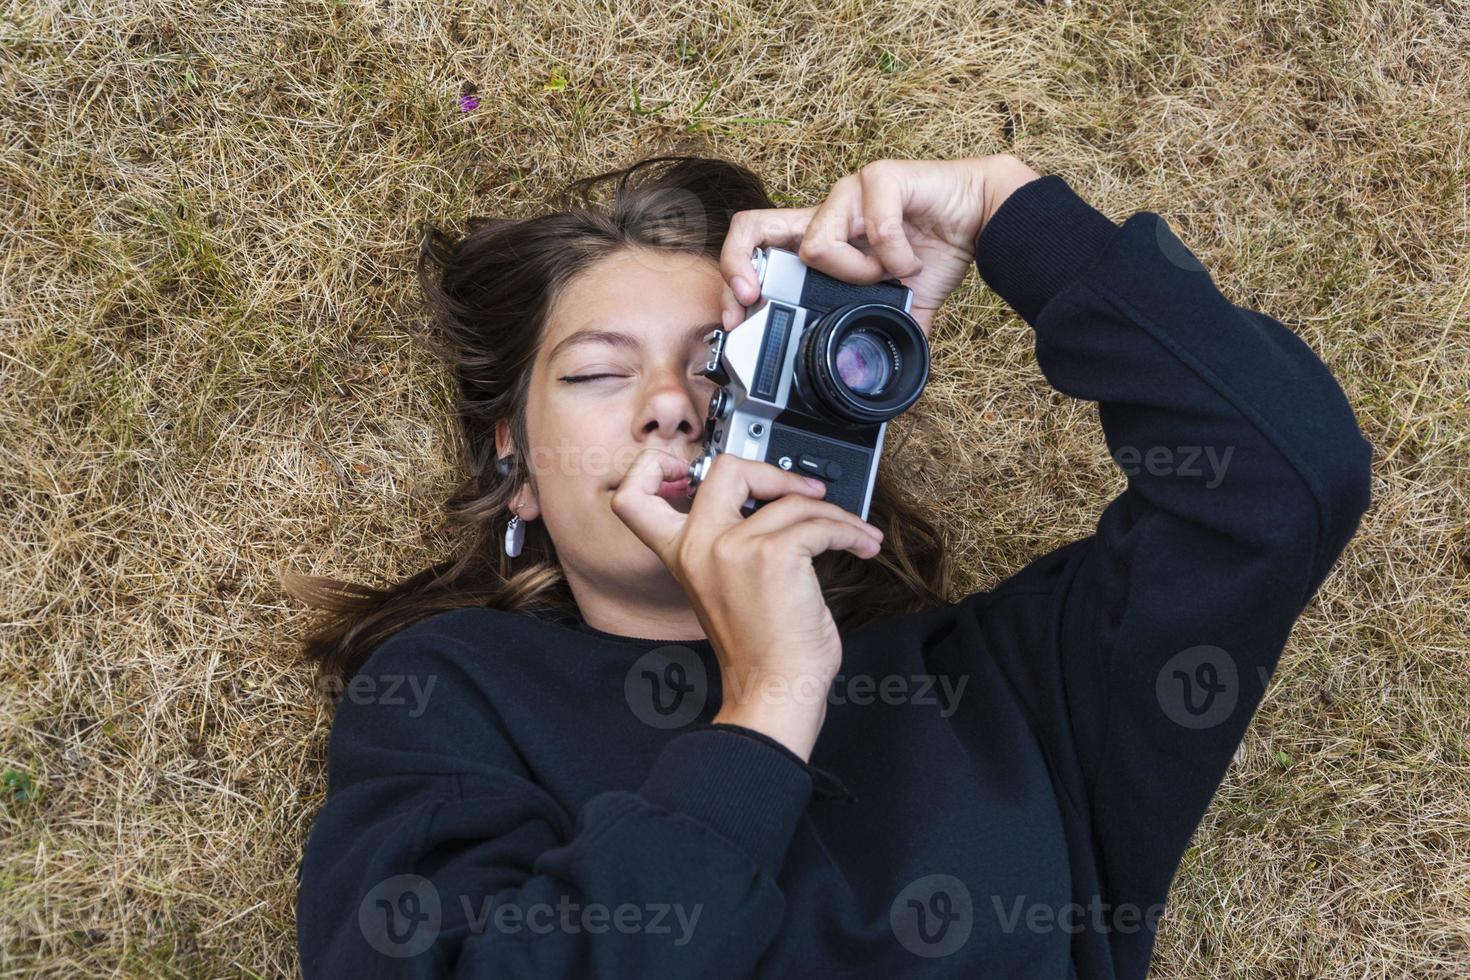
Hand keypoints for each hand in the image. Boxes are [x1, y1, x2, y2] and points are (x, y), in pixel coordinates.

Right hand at [610, 449, 883, 759]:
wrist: (774, 693)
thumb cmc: (761, 653)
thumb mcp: (727, 590)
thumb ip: (733, 546)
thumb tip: (779, 507)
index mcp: (682, 555)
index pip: (633, 497)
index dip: (653, 468)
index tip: (690, 468)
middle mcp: (700, 544)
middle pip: (725, 468)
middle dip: (774, 472)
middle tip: (804, 494)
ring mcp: (734, 547)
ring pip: (793, 501)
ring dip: (837, 515)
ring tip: (857, 535)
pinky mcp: (773, 555)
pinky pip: (821, 524)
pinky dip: (850, 533)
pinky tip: (862, 546)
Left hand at [719, 154, 1040, 335]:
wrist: (982, 217)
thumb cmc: (936, 251)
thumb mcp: (899, 306)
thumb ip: (876, 333)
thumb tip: (868, 381)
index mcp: (822, 240)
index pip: (755, 245)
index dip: (735, 277)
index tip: (739, 315)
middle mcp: (826, 214)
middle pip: (751, 227)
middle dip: (741, 270)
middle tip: (754, 301)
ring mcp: (848, 192)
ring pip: (818, 244)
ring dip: (856, 274)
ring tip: (887, 275)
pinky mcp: (881, 178)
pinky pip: (875, 228)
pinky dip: (896, 256)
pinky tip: (912, 258)